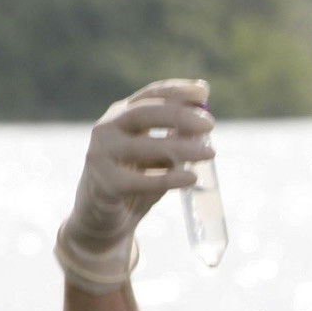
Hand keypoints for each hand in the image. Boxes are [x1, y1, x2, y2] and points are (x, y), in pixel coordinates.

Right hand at [56, 79, 215, 293]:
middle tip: (210, 124)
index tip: (202, 92)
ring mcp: (101, 155)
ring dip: (180, 147)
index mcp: (121, 116)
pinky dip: (168, 179)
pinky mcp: (104, 184)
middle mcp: (107, 129)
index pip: (149, 95)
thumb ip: (178, 138)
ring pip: (144, 146)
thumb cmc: (136, 180)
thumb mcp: (159, 156)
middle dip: (179, 115)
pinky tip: (191, 178)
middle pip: (144, 112)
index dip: (176, 91)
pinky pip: (139, 180)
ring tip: (210, 153)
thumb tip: (205, 122)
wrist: (103, 219)